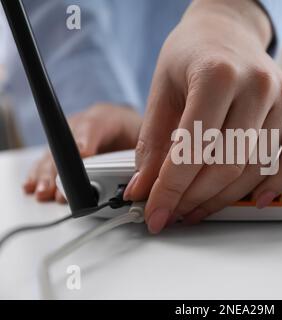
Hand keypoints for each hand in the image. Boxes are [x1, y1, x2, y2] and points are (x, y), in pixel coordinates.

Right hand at [23, 103, 141, 201]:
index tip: (82, 157)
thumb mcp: (146, 139)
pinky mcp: (62, 148)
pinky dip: (40, 174)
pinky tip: (32, 186)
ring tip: (42, 192)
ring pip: (54, 153)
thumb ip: (142, 157)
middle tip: (58, 188)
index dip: (85, 143)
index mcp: (106, 118)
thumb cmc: (136, 133)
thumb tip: (143, 180)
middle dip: (61, 168)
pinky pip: (49, 160)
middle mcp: (82, 123)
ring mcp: (69, 135)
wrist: (126, 125)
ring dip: (47, 174)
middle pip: (67, 144)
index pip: (93, 127)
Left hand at [124, 0, 281, 232]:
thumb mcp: (162, 91)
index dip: (170, 189)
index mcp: (218, 75)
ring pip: (255, 168)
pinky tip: (256, 199)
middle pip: (226, 165)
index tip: (156, 212)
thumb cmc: (194, 55)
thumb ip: (153, 144)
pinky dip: (277, 183)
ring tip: (198, 207)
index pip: (193, 149)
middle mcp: (256, 86)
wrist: (226, 31)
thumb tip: (144, 189)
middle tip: (175, 211)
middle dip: (194, 198)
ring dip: (225, 198)